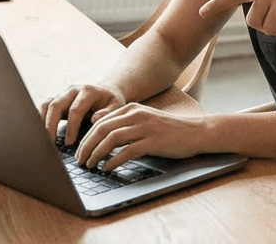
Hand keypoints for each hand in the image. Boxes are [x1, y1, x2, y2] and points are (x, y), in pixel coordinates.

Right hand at [39, 84, 126, 146]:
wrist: (107, 91)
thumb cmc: (111, 101)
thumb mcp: (116, 105)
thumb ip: (108, 112)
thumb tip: (94, 119)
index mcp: (88, 91)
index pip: (75, 109)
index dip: (71, 127)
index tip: (69, 143)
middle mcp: (73, 90)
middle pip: (56, 105)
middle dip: (51, 125)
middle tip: (50, 143)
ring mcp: (63, 94)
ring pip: (46, 105)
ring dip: (42, 122)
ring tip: (42, 139)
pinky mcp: (57, 100)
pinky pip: (44, 107)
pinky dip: (39, 119)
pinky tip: (40, 133)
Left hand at [76, 103, 210, 171]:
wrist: (196, 132)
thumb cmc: (169, 130)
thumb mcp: (145, 121)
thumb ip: (126, 125)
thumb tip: (102, 138)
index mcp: (132, 108)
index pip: (100, 121)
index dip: (86, 137)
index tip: (79, 151)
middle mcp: (136, 115)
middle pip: (101, 129)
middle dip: (86, 146)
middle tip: (79, 160)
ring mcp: (145, 127)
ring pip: (111, 139)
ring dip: (96, 153)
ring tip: (90, 165)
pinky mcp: (153, 141)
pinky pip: (127, 151)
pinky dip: (113, 160)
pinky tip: (107, 168)